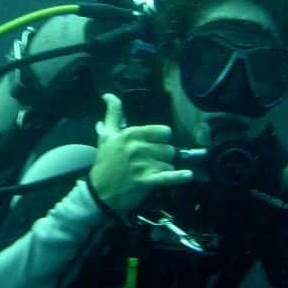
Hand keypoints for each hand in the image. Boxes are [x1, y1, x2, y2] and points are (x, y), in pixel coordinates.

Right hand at [88, 92, 192, 214]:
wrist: (99, 192)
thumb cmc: (105, 162)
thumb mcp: (106, 135)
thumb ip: (112, 114)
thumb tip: (109, 95)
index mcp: (131, 134)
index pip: (163, 132)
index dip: (162, 139)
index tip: (155, 145)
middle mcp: (138, 148)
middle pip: (168, 148)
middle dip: (163, 156)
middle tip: (152, 161)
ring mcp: (142, 165)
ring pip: (169, 163)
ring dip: (163, 169)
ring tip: (151, 172)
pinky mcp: (146, 181)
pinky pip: (168, 177)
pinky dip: (179, 177)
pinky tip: (187, 175)